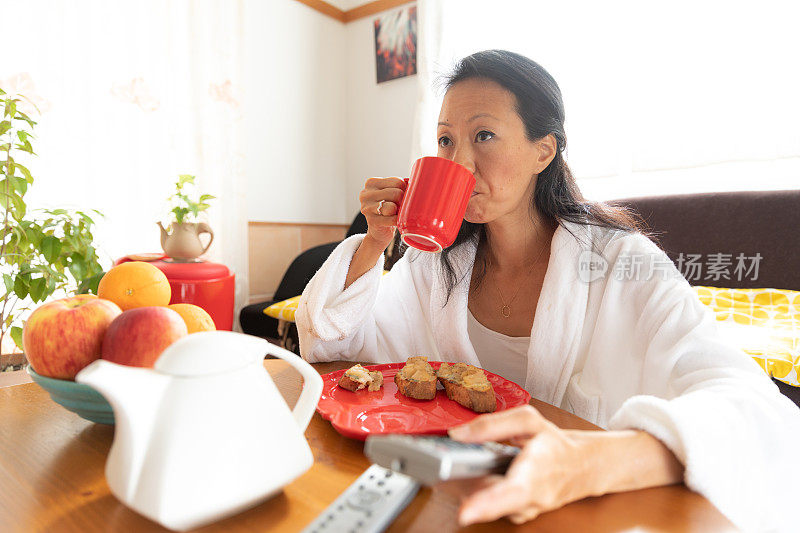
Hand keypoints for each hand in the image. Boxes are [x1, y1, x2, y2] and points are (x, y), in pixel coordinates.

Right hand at [358, 177, 405, 251]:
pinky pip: (392, 220)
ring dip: (399, 211)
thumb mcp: (391, 193)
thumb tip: (417, 184)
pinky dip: (397, 221)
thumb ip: (400, 186)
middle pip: (396, 193)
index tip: (401, 196)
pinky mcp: (372, 221)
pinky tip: (395, 221)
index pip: (397, 181)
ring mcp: (367, 208)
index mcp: (372, 183)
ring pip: (393, 206)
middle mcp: (366, 194)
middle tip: (399, 207)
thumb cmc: (388, 208)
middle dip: (402, 201)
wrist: (378, 231)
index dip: (404, 190)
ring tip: (396, 213)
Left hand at [443, 405, 599, 525]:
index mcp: (537, 471)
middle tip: (442, 476)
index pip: (514, 492)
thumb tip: (459, 435)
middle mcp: (531, 497)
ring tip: (454, 471)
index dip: (488, 504)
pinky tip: (469, 478)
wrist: (581, 467)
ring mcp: (525, 509)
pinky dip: (476, 494)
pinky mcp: (517, 514)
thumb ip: (493, 425)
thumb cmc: (555, 443)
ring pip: (488, 506)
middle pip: (494, 504)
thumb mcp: (529, 420)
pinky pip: (491, 507)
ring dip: (468, 490)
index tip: (464, 513)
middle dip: (465, 491)